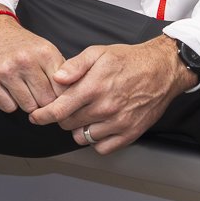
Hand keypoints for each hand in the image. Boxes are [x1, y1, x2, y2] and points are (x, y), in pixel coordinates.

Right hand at [0, 11, 66, 114]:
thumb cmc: (20, 44)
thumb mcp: (45, 49)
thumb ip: (61, 71)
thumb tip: (73, 95)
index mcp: (44, 53)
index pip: (61, 89)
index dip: (61, 96)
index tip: (56, 97)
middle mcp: (24, 61)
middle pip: (46, 101)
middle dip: (44, 101)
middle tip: (39, 94)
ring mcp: (4, 71)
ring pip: (28, 107)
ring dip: (27, 103)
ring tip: (23, 90)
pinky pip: (8, 107)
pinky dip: (10, 103)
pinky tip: (9, 90)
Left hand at [27, 36, 193, 153]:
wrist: (163, 69)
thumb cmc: (129, 60)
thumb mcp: (98, 52)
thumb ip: (75, 65)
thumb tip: (57, 78)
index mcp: (94, 87)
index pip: (59, 109)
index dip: (43, 115)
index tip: (36, 117)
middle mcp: (105, 108)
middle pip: (68, 124)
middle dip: (61, 118)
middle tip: (66, 109)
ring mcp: (118, 122)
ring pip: (83, 137)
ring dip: (78, 129)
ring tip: (84, 116)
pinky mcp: (130, 133)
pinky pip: (103, 147)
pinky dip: (96, 140)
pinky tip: (98, 127)